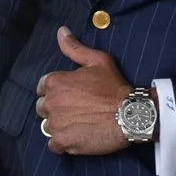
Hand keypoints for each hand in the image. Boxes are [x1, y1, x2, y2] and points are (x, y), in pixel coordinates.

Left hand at [35, 26, 134, 156]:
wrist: (131, 115)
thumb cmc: (114, 86)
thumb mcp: (98, 60)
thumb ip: (75, 47)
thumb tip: (61, 31)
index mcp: (54, 82)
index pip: (43, 88)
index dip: (58, 91)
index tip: (73, 95)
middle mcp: (50, 102)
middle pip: (43, 108)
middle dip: (56, 108)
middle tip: (77, 110)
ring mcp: (55, 124)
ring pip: (48, 126)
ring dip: (60, 126)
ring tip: (80, 123)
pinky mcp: (63, 142)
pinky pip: (54, 144)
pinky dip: (64, 143)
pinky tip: (78, 136)